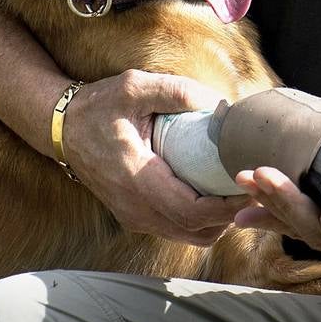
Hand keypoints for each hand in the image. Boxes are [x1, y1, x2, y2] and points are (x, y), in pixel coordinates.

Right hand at [60, 69, 252, 245]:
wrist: (62, 128)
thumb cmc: (99, 106)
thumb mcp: (135, 86)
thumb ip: (177, 92)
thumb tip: (221, 105)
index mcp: (135, 178)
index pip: (192, 210)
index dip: (228, 206)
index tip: (253, 186)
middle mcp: (134, 208)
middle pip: (196, 230)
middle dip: (232, 215)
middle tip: (257, 188)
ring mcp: (134, 217)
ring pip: (189, 235)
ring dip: (219, 221)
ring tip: (240, 191)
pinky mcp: (135, 217)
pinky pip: (177, 229)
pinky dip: (202, 220)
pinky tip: (215, 194)